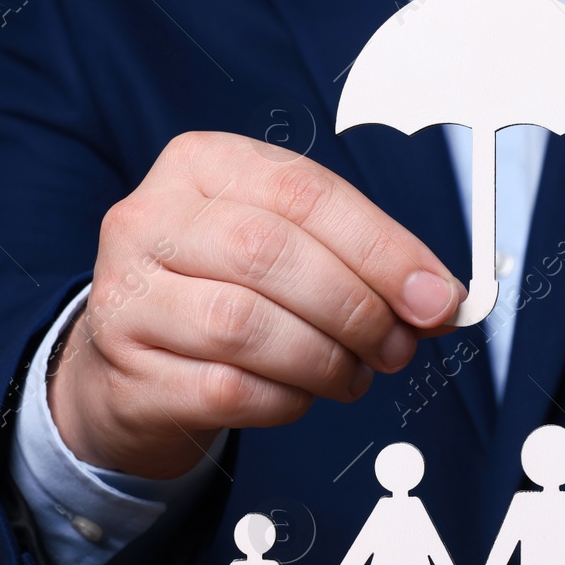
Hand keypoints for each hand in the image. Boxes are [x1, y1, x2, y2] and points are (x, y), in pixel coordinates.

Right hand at [49, 132, 463, 478]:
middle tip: (397, 346)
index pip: (304, 193)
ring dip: (324, 359)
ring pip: (244, 326)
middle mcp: (149, 219)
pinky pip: (226, 389)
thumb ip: (361, 262)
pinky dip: (285, 399)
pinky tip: (300, 395)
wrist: (133, 364)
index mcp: (200, 164)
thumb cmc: (224, 290)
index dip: (382, 249)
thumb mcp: (289, 248)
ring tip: (353, 374)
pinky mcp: (128, 371)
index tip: (436, 297)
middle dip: (355, 308)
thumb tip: (438, 298)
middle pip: (269, 254)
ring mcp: (126, 296)